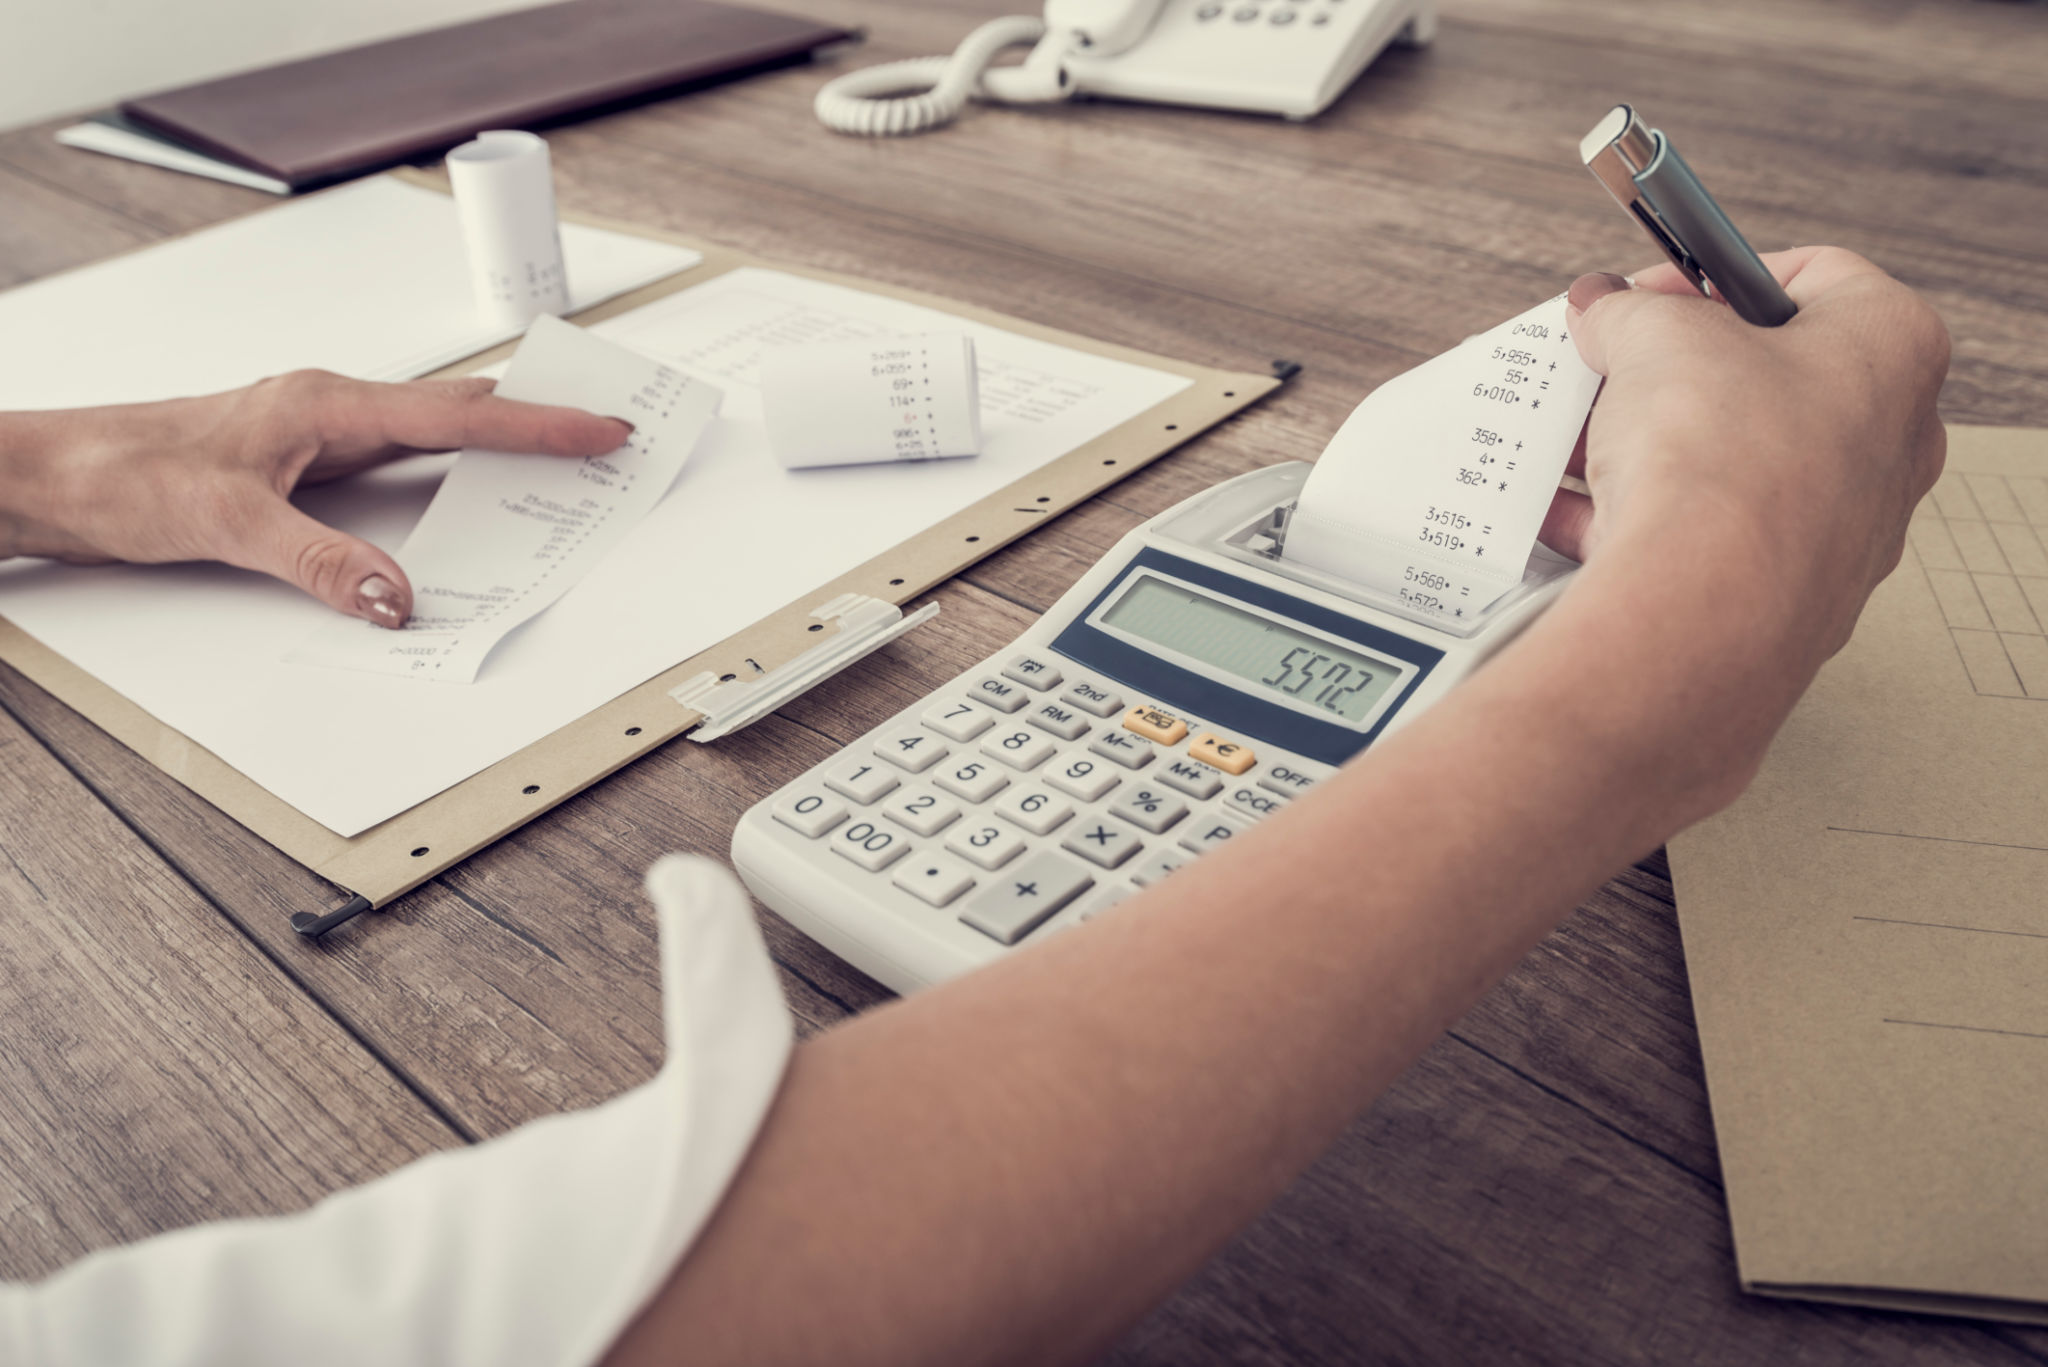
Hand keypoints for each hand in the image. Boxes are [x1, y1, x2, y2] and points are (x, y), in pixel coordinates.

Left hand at [0, 370, 631, 625]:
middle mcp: (329, 411)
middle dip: (538, 421)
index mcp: (326, 404)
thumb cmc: (121, 473)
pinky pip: (398, 467)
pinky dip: (446, 479)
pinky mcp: (301, 468)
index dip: (537, 426)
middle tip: (605, 432)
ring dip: (495, 447)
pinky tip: (460, 498)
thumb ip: (321, 562)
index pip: (457, 415)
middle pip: (460, 410)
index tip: (600, 429)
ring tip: (558, 458)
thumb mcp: (227, 523)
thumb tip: (396, 597)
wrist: (50, 475)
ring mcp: (318, 438)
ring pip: (432, 436)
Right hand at [1540, 247, 1948, 661]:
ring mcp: (1842, 527)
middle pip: (1764, 378)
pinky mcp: (1785, 592)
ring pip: (1729, 464)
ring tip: (1575, 441)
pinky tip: (1570, 512)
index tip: (1648, 296)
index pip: (1811, 275)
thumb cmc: (1720, 459)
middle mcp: (1889, 440)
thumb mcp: (1655, 337)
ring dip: (1645, 447)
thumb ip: (1627, 312)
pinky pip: (1703, 539)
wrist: (1705, 607)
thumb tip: (1604, 310)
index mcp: (1891, 349)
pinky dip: (1637, 521)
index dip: (1714, 276)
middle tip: (1612, 366)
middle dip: (1672, 371)